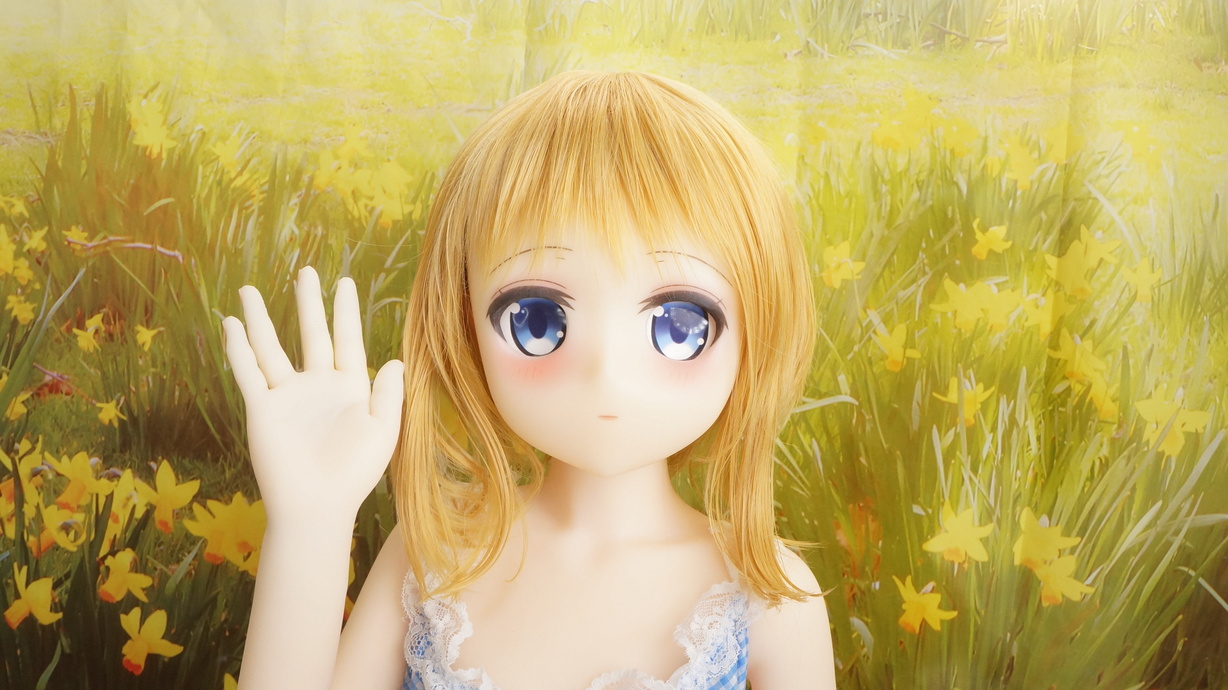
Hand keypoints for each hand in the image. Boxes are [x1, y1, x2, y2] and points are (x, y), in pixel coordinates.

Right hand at [222, 267, 404, 524]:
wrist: (317, 506)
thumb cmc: (355, 475)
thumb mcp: (383, 432)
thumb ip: (388, 395)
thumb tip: (396, 360)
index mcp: (350, 389)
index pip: (347, 340)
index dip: (345, 311)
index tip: (344, 282)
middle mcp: (317, 387)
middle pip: (311, 334)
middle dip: (309, 303)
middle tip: (307, 271)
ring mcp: (287, 396)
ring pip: (271, 347)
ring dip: (260, 319)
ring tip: (250, 289)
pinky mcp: (262, 409)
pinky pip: (248, 372)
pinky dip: (238, 348)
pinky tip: (231, 324)